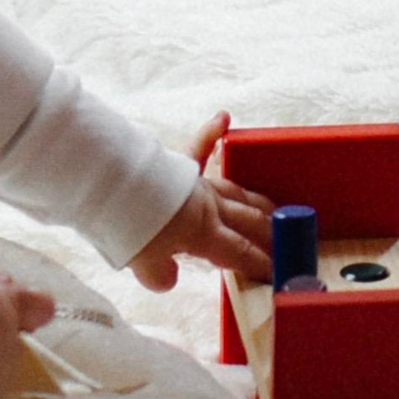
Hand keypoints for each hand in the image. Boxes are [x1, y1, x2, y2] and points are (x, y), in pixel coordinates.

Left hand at [129, 113, 270, 290]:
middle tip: (285, 242)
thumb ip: (160, 275)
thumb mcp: (143, 262)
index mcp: (203, 232)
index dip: (260, 262)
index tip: (277, 271)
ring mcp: (197, 183)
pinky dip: (211, 132)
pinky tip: (223, 118)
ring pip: (236, 191)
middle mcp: (208, 206)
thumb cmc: (130, 225)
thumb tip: (169, 279)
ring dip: (257, 201)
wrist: (113, 184)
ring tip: (273, 209)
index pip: (239, 251)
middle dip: (268, 233)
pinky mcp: (178, 165)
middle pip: (247, 220)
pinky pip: (199, 145)